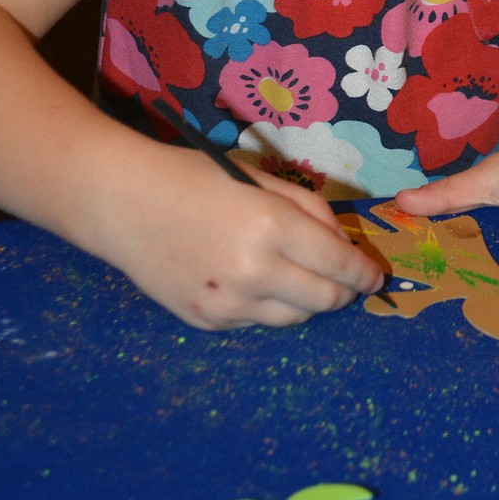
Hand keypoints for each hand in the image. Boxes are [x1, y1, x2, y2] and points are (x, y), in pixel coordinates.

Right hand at [91, 143, 383, 329]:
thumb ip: (307, 208)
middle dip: (344, 293)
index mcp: (271, 226)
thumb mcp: (258, 179)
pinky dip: (268, 306)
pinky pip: (256, 322)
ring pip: (294, 319)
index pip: (339, 264)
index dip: (364, 274)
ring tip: (300, 278)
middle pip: (325, 301)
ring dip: (308, 302)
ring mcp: (228, 303)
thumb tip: (341, 242)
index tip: (375, 277)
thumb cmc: (193, 177)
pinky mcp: (207, 322)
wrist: (123, 203)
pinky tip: (254, 280)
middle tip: (347, 282)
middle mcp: (254, 272)